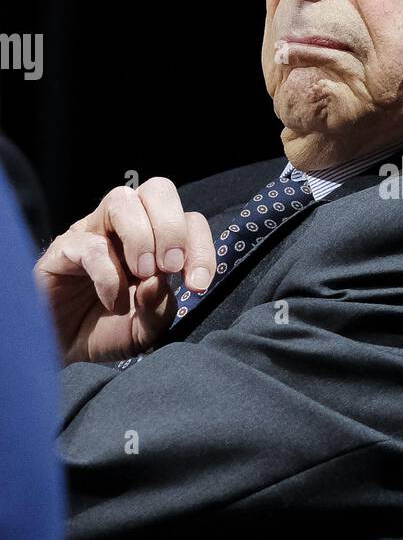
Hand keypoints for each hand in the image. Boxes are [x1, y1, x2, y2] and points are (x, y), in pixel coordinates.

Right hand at [34, 177, 215, 364]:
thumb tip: (159, 282)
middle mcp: (125, 228)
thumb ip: (159, 309)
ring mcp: (93, 232)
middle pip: (158, 190)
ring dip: (141, 237)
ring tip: (142, 275)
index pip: (189, 220)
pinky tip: (114, 302)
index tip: (197, 285)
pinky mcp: (64, 248)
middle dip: (172, 228)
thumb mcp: (145, 329)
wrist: (63, 349)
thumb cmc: (108, 330)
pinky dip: (109, 276)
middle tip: (170, 268)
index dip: (201, 247)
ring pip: (122, 200)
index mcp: (156, 242)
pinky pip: (90, 244)